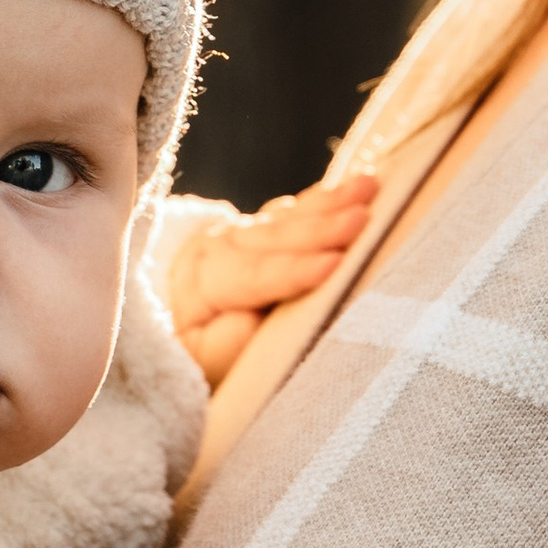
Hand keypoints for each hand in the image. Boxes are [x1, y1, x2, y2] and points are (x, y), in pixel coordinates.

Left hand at [167, 173, 376, 383]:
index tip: (334, 264)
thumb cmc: (202, 355)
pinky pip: (296, 212)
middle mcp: (220, 247)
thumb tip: (252, 321)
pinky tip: (354, 186)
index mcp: (202, 281)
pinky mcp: (263, 229)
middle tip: (362, 218)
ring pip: (288, 216)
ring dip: (331, 202)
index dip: (294, 270)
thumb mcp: (202, 362)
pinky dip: (326, 201)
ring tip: (369, 185)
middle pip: (274, 237)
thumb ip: (225, 345)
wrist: (178, 330)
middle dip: (322, 228)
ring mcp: (242, 233)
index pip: (253, 275)